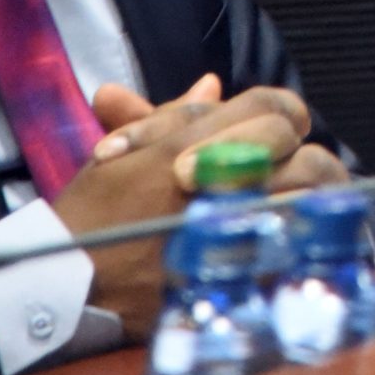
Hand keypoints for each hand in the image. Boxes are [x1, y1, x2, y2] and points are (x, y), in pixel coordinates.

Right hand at [58, 85, 334, 336]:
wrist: (62, 289)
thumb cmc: (89, 216)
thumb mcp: (121, 154)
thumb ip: (172, 116)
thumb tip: (212, 85)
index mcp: (192, 147)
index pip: (273, 107)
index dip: (283, 110)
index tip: (282, 125)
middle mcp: (217, 185)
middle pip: (302, 153)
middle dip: (304, 154)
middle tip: (294, 165)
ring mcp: (232, 234)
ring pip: (308, 203)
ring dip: (311, 197)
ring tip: (304, 202)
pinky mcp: (236, 279)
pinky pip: (293, 253)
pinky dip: (300, 243)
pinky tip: (295, 241)